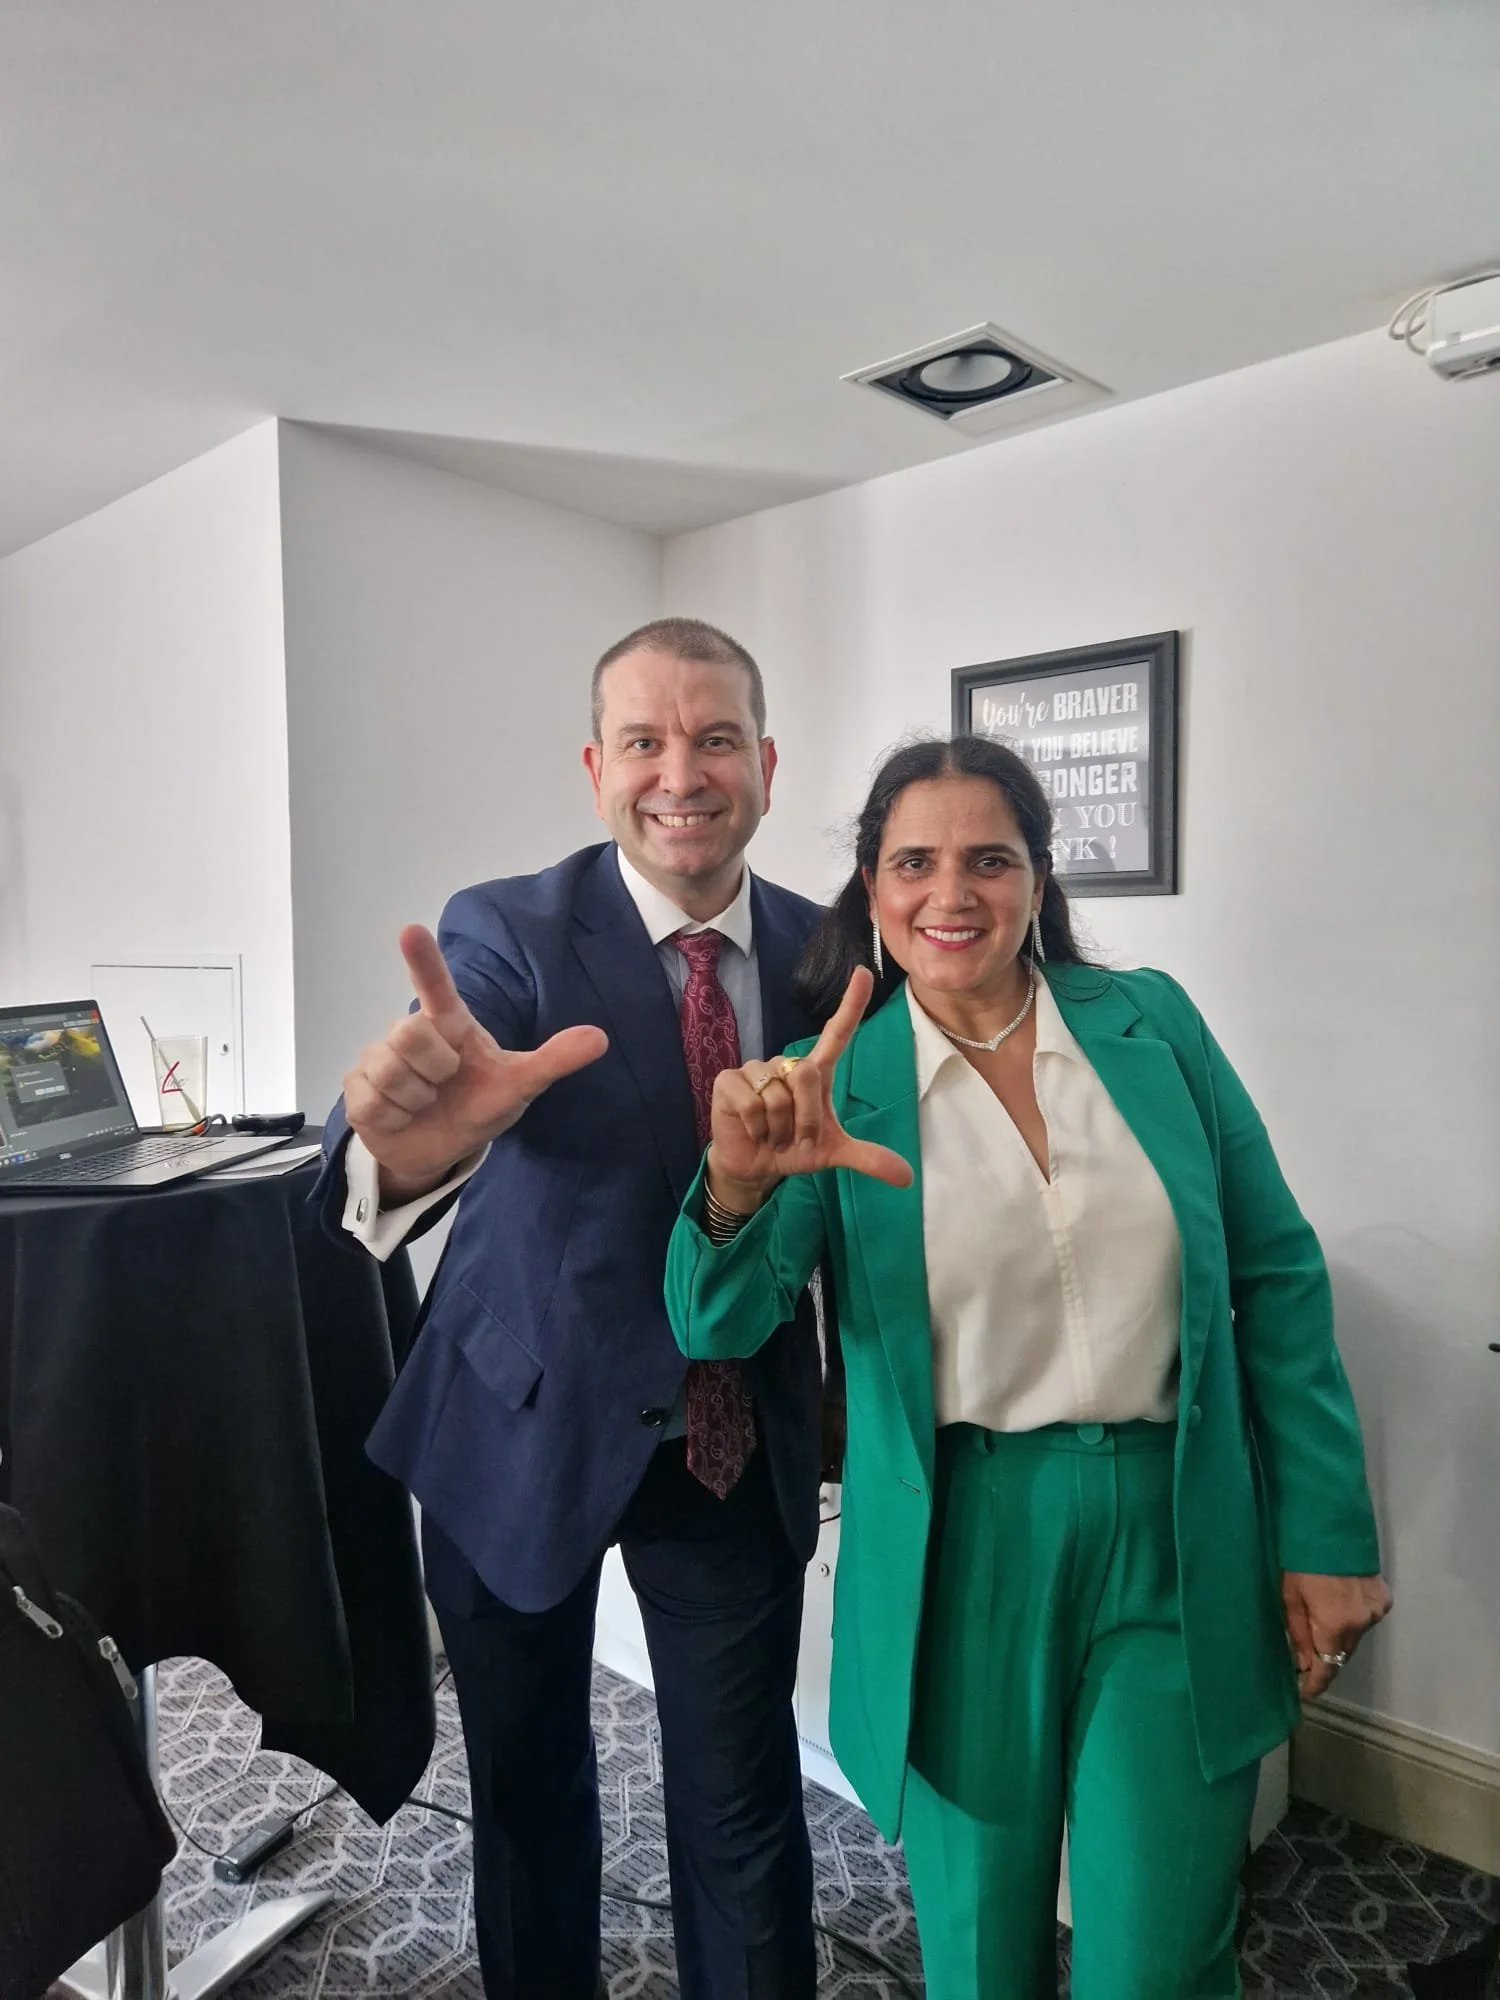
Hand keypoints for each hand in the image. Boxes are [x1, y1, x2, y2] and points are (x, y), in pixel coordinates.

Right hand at [344, 925, 607, 1198]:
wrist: (440, 1148)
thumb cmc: (478, 1102)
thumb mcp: (519, 1086)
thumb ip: (554, 1060)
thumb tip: (600, 1038)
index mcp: (449, 1022)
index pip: (435, 986)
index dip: (423, 959)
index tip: (410, 930)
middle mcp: (410, 1032)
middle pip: (411, 1035)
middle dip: (435, 1070)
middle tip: (446, 1084)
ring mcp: (378, 1059)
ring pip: (391, 1073)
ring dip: (416, 1099)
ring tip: (425, 1102)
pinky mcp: (357, 1091)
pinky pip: (374, 1102)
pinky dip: (396, 1118)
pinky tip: (403, 1116)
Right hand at [705, 967, 913, 1207]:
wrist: (754, 1165)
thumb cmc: (793, 1148)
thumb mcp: (832, 1153)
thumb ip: (866, 1158)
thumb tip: (906, 1177)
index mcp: (816, 1072)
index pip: (838, 1032)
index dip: (851, 1003)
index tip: (865, 971)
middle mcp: (786, 1063)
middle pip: (808, 1076)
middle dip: (806, 1119)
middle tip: (795, 1138)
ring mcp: (755, 1069)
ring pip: (779, 1095)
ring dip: (780, 1128)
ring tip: (772, 1135)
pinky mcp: (729, 1081)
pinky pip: (753, 1103)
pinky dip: (757, 1127)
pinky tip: (752, 1131)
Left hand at [1281, 1571, 1391, 1698]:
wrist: (1332, 1524)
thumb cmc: (1301, 1559)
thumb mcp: (1290, 1597)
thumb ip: (1298, 1634)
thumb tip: (1303, 1665)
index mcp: (1335, 1627)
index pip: (1327, 1670)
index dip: (1314, 1685)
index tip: (1303, 1693)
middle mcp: (1362, 1624)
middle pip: (1342, 1654)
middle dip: (1324, 1658)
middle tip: (1304, 1658)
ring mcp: (1376, 1611)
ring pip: (1355, 1637)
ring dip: (1339, 1636)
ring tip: (1320, 1623)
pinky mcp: (1384, 1597)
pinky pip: (1366, 1618)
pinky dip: (1353, 1618)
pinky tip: (1339, 1604)